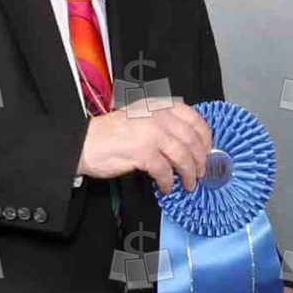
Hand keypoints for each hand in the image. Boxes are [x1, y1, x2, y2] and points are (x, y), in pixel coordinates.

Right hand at [78, 101, 216, 192]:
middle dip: (200, 160)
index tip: (208, 150)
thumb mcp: (142, 118)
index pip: (194, 118)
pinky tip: (166, 187)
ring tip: (188, 184)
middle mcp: (157, 116)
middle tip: (200, 173)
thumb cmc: (112, 134)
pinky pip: (165, 171)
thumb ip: (165, 124)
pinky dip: (168, 182)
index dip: (205, 137)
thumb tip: (191, 144)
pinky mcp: (142, 151)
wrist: (83, 143)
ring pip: (182, 156)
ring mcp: (150, 133)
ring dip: (188, 174)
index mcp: (158, 105)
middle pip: (191, 140)